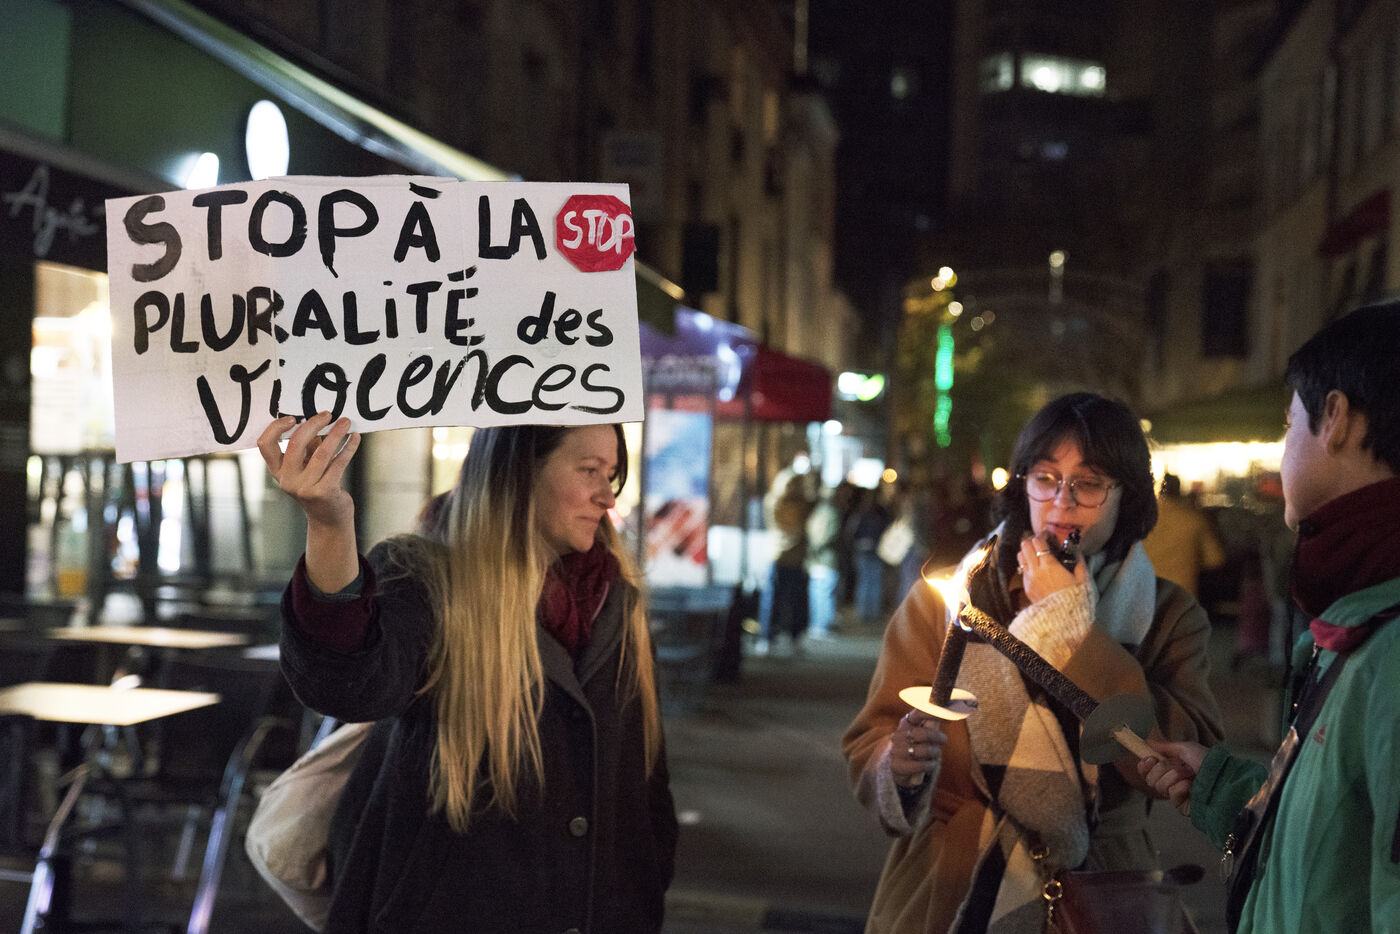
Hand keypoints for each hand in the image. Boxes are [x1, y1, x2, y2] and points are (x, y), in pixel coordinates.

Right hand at [257, 413, 359, 529]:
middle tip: (328, 414)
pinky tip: (355, 438)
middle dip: (313, 424)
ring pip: (321, 452)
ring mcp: (305, 488)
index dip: (276, 428)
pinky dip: (348, 447)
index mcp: (278, 471)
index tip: (293, 417)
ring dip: (336, 434)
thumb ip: (307, 446)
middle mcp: (287, 480)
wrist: (328, 519)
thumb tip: (317, 418)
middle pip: (295, 444)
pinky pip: (338, 463)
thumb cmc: (317, 486)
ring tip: (346, 422)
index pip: (265, 445)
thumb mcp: (306, 467)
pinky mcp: (324, 492)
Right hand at [890, 709, 947, 786]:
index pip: (917, 714)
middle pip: (921, 733)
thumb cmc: (916, 746)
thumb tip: (946, 715)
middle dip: (935, 736)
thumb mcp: (922, 734)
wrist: (898, 768)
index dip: (930, 714)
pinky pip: (920, 765)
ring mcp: (896, 751)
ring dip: (934, 752)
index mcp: (905, 724)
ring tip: (936, 753)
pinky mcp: (897, 766)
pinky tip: (932, 764)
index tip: (943, 714)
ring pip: (922, 750)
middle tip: (944, 739)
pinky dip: (930, 765)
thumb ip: (931, 725)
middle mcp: (898, 736)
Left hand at [1017, 532, 1085, 603]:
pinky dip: (1028, 564)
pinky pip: (1022, 570)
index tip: (1050, 536)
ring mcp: (1029, 580)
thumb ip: (1079, 560)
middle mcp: (1035, 571)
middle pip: (1025, 545)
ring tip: (1039, 554)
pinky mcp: (1027, 588)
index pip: (1038, 541)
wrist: (1065, 620)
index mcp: (1049, 566)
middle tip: (1044, 543)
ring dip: (1028, 551)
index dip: (1043, 535)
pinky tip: (1039, 568)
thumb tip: (1076, 549)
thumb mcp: (1083, 578)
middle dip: (1034, 540)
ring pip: (1020, 556)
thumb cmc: (1076, 598)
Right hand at [1137, 739, 1205, 811]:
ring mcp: (1176, 795)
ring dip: (1175, 776)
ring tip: (1190, 774)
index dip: (1145, 765)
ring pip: (1159, 786)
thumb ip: (1165, 746)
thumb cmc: (1207, 761)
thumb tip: (1147, 742)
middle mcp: (1171, 781)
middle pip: (1150, 778)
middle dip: (1163, 769)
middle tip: (1179, 765)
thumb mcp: (1186, 748)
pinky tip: (1191, 785)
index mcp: (1171, 768)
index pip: (1148, 770)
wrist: (1223, 777)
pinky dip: (1181, 787)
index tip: (1150, 759)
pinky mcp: (1182, 806)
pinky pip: (1171, 795)